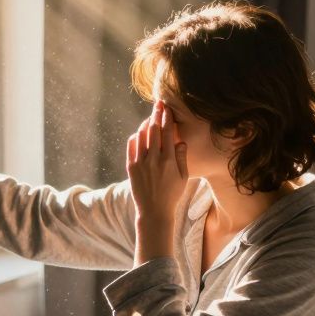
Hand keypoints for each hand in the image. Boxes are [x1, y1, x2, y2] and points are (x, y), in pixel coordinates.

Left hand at [127, 99, 188, 231]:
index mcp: (169, 160)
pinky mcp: (131, 167)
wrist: (154, 211)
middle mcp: (154, 159)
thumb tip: (180, 141)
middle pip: (154, 130)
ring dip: (145, 124)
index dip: (167, 118)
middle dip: (156, 114)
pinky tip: (139, 133)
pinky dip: (135, 136)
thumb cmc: (172, 194)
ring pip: (141, 135)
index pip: (168, 132)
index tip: (167, 108)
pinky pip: (131, 146)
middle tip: (158, 104)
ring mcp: (141, 162)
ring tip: (150, 118)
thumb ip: (182, 157)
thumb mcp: (183, 177)